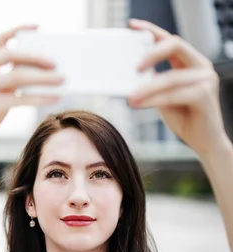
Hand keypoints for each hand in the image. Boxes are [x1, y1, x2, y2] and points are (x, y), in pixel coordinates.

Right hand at [0, 24, 63, 156]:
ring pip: (18, 76)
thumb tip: (43, 68)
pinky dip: (40, 97)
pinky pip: (21, 98)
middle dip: (36, 57)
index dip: (18, 30)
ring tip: (62, 79)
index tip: (37, 28)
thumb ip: (10, 77)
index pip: (0, 40)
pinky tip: (54, 98)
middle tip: (56, 62)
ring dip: (43, 77)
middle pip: (10, 55)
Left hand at [128, 19, 228, 156]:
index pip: (169, 40)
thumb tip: (127, 75)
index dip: (151, 30)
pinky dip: (153, 99)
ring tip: (129, 97)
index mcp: (189, 62)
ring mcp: (206, 79)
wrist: (204, 142)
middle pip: (175, 45)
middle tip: (133, 68)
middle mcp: (200, 66)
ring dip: (146, 88)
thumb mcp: (162, 96)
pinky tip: (138, 104)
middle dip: (152, 53)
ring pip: (170, 76)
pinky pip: (174, 94)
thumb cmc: (183, 117)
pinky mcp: (205, 96)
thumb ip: (151, 83)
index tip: (131, 26)